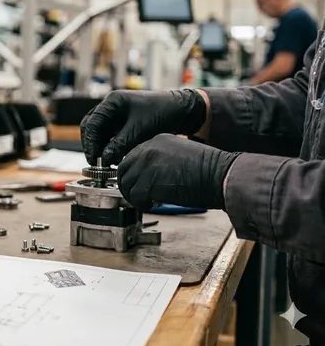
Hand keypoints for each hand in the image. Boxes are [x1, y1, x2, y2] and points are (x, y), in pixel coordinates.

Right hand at [80, 89, 207, 165]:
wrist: (181, 111)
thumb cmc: (163, 112)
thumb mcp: (140, 130)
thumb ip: (120, 144)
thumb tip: (105, 159)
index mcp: (112, 101)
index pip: (92, 123)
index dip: (91, 142)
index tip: (94, 158)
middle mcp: (111, 106)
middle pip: (91, 126)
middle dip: (92, 144)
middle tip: (96, 161)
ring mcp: (116, 114)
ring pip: (99, 132)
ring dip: (100, 146)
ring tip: (106, 162)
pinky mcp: (122, 123)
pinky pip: (109, 136)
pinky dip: (109, 146)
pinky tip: (114, 157)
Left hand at [117, 134, 239, 210]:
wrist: (221, 175)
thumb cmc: (208, 170)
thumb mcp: (179, 156)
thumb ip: (161, 162)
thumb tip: (147, 178)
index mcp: (156, 141)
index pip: (132, 157)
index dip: (133, 173)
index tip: (138, 184)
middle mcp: (148, 149)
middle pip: (124, 169)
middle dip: (128, 185)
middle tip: (137, 196)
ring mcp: (147, 164)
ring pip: (127, 184)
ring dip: (134, 196)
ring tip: (148, 202)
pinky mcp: (149, 181)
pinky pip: (135, 196)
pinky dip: (141, 204)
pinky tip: (153, 204)